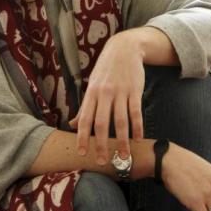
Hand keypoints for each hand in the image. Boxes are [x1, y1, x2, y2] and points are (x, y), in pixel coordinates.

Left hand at [69, 31, 144, 164]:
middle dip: (101, 144)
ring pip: (120, 121)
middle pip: (102, 123)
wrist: (124, 48)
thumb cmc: (105, 69)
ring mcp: (120, 92)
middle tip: (101, 162)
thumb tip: (72, 124)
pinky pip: (136, 112)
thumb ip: (84, 107)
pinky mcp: (135, 90)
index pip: (85, 119)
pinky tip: (138, 139)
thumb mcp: (92, 85)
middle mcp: (105, 94)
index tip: (82, 153)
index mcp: (92, 93)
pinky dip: (137, 127)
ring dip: (122, 141)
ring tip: (124, 156)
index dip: (82, 137)